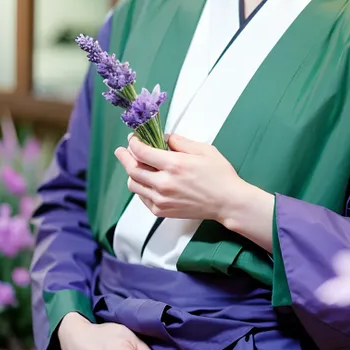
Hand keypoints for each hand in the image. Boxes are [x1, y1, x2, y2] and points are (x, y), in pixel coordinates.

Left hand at [114, 134, 243, 221]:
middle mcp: (164, 183)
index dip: (134, 143)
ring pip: (134, 184)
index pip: (142, 152)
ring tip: (134, 165)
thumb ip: (180, 142)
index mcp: (174, 165)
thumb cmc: (219, 175)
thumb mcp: (204, 150)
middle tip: (122, 150)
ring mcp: (161, 199)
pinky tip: (146, 180)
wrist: (227, 202)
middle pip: (132, 169)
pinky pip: (142, 197)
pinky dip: (140, 187)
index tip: (133, 139)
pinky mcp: (162, 211)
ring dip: (131, 173)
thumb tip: (164, 138)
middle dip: (124, 156)